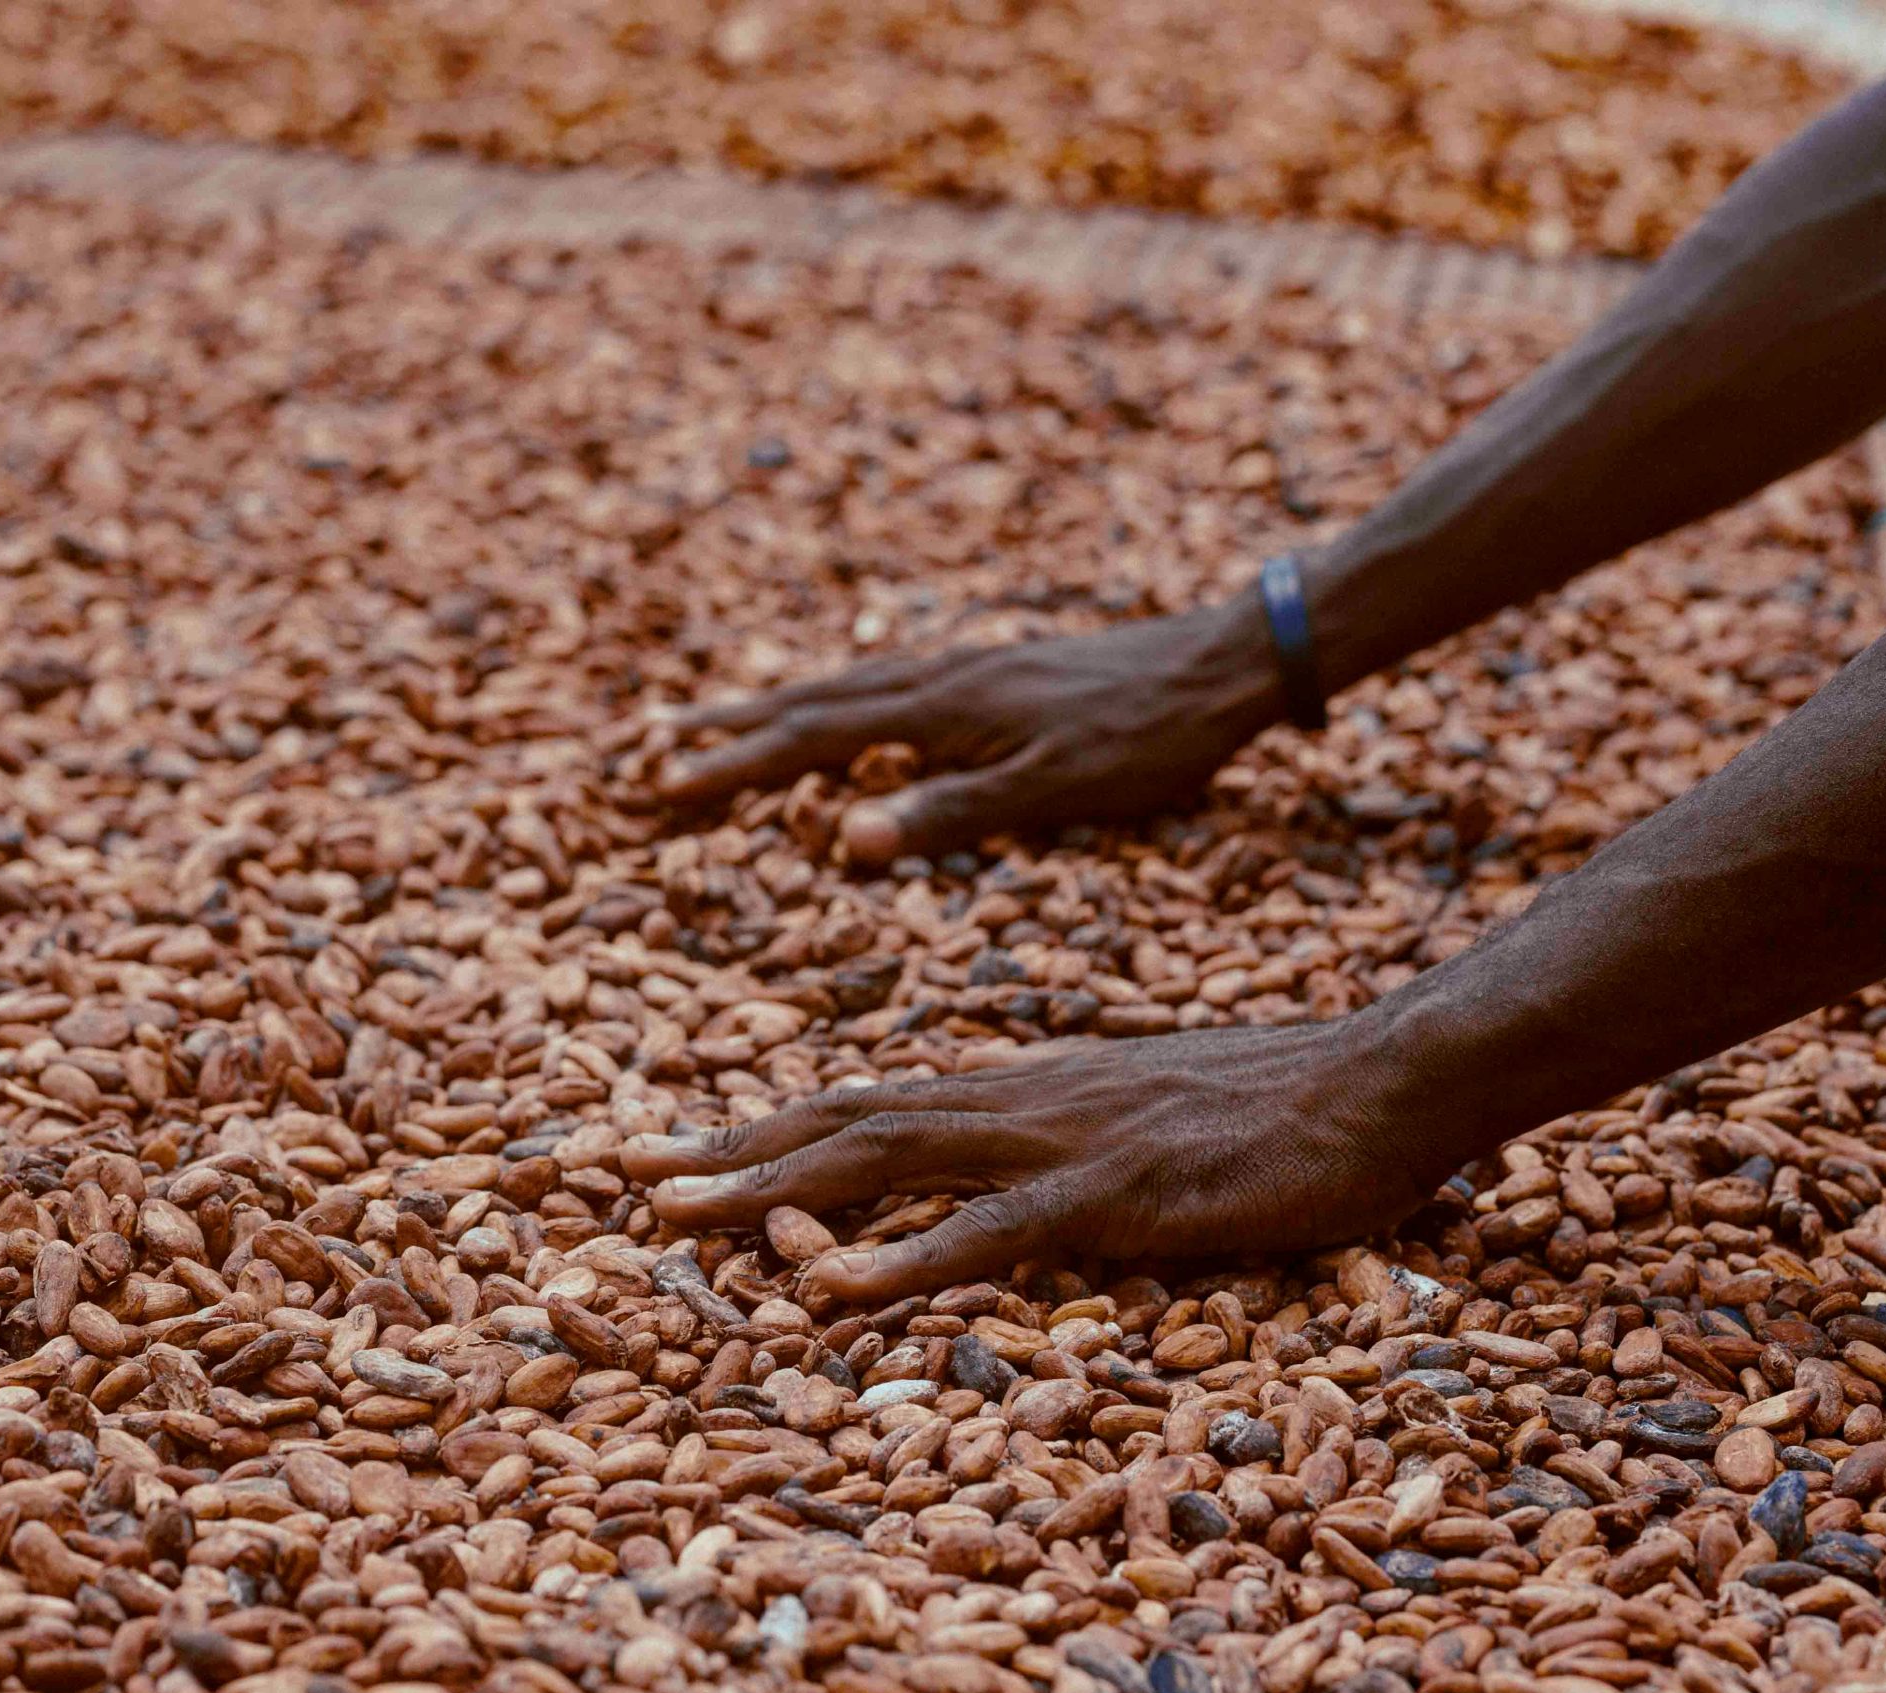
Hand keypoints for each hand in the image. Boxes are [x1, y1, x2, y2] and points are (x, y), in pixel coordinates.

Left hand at [621, 1016, 1436, 1305]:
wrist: (1376, 1081)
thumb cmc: (1266, 1106)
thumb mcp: (1133, 1114)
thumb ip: (1053, 1136)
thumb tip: (986, 1161)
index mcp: (1014, 1083)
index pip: (860, 1099)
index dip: (756, 1126)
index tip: (665, 1150)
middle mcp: (1014, 1096)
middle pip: (839, 1118)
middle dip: (721, 1149)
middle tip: (610, 1172)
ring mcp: (1059, 1140)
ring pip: (885, 1157)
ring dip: (770, 1187)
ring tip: (670, 1214)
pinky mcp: (1115, 1193)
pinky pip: (990, 1230)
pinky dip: (903, 1260)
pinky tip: (833, 1291)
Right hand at [656, 596, 1285, 861]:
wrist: (1228, 661)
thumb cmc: (1148, 741)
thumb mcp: (1052, 792)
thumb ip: (948, 814)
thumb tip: (845, 840)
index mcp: (945, 709)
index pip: (816, 739)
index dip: (738, 765)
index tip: (665, 786)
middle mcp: (944, 676)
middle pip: (815, 699)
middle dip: (734, 725)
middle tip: (658, 741)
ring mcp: (971, 666)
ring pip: (852, 682)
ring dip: (780, 704)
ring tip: (726, 717)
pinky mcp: (1000, 667)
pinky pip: (892, 678)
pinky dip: (841, 692)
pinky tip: (850, 702)